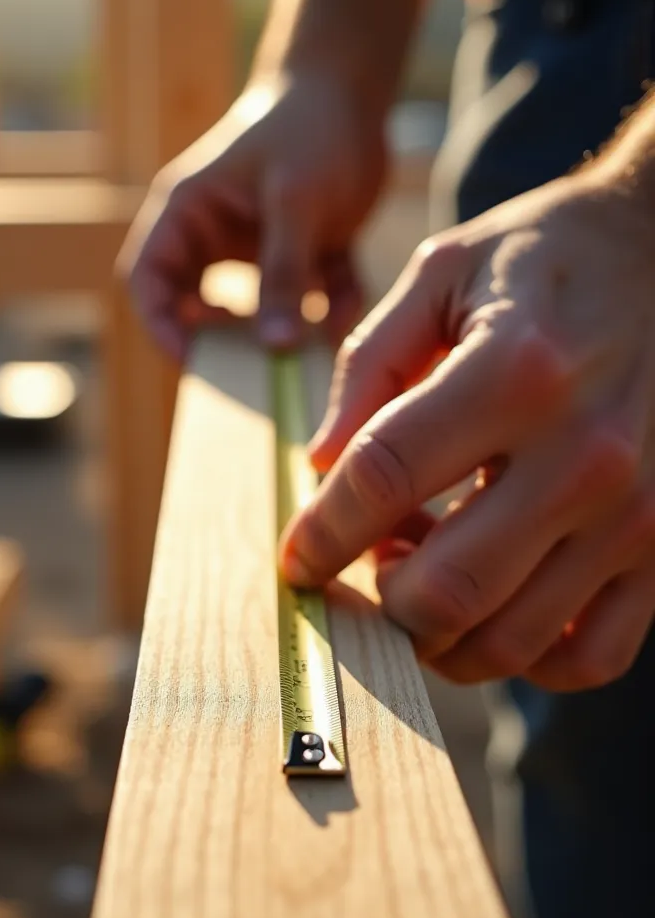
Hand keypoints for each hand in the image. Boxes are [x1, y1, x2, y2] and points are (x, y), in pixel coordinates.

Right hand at [118, 74, 386, 357]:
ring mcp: (259, 250)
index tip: (190, 361)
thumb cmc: (310, 126)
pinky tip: (343, 315)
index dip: (160, 325)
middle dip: (219, 344)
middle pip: (195, 308)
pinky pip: (311, 302)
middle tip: (245, 376)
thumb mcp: (295, 200)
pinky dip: (328, 313)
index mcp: (189, 213)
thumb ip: (283, 273)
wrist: (356, 87)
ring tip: (294, 358)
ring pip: (255, 315)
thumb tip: (275, 346)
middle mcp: (215, 237)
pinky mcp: (305, 258)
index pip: (148, 279)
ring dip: (277, 337)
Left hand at [280, 173, 654, 690]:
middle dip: (380, 597)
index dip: (321, 533)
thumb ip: (369, 364)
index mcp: (515, 370)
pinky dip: (528, 658)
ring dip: (441, 633)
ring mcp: (635, 512)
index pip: (384, 479)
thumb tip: (317, 468)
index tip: (297, 556)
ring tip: (426, 575)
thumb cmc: (546, 259)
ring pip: (510, 639)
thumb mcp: (443, 272)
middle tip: (370, 564)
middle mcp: (585, 453)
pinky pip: (591, 655)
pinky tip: (496, 609)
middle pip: (446, 588)